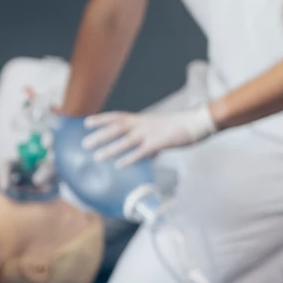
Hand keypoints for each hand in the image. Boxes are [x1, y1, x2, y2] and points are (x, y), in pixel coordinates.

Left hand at [83, 105, 215, 165]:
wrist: (197, 121)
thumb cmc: (180, 126)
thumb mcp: (160, 129)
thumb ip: (149, 142)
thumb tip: (147, 155)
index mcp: (142, 119)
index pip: (117, 117)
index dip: (101, 119)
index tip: (86, 123)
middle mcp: (143, 124)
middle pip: (116, 128)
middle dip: (100, 136)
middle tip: (84, 144)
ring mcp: (150, 133)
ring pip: (125, 141)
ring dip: (110, 149)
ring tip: (96, 157)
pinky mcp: (159, 143)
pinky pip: (141, 152)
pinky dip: (129, 159)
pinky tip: (119, 165)